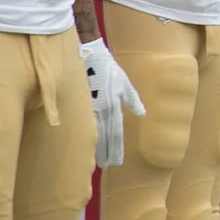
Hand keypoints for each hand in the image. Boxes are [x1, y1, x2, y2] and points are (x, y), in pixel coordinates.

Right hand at [78, 38, 143, 168]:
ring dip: (93, 146)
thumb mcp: (123, 81)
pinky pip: (80, 121)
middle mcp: (101, 108)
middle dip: (104, 151)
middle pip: (103, 136)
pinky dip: (82, 133)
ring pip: (91, 131)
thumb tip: (142, 114)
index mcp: (112, 105)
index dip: (115, 148)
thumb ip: (132, 99)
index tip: (114, 162)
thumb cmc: (106, 66)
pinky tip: (80, 142)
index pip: (115, 132)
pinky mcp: (77, 101)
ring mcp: (87, 106)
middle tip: (104, 166)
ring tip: (93, 161)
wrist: (85, 53)